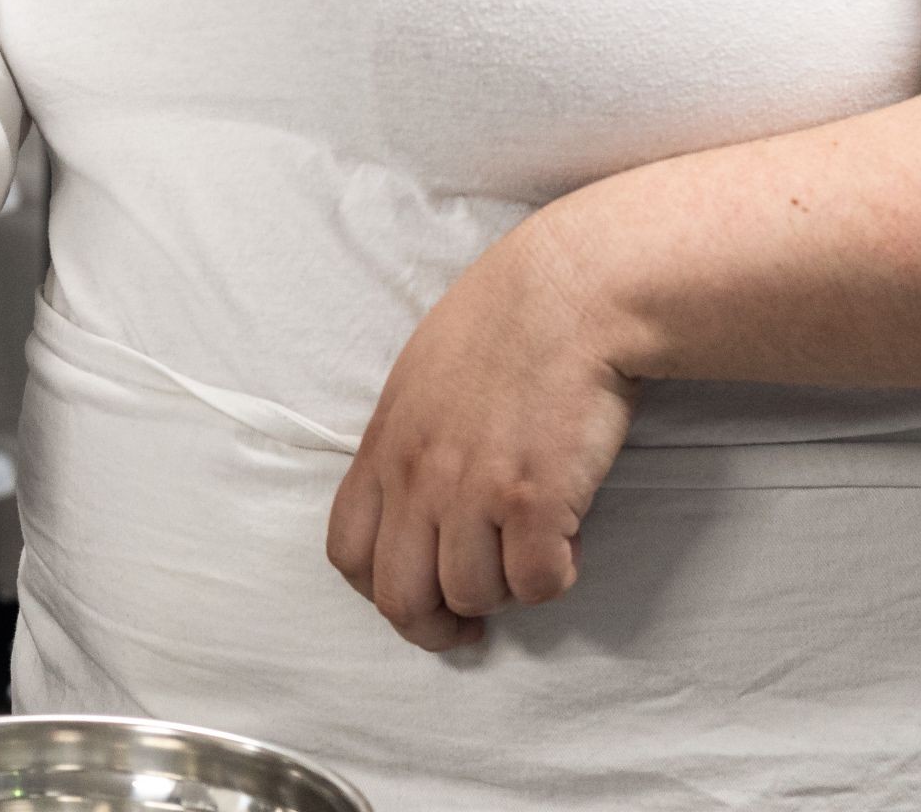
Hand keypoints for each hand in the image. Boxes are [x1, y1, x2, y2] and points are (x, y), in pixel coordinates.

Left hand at [326, 210, 640, 651]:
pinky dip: (555, 578)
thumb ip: (409, 443)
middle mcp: (419, 475)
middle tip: (469, 630)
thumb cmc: (505, 321)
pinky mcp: (536, 500)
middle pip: (399, 596)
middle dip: (435, 628)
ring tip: (529, 553)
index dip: (379, 590)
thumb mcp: (422, 377)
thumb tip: (416, 501)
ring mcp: (474, 490)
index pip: (348, 552)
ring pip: (474, 596)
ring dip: (505, 592)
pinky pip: (537, 584)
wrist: (572, 290)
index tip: (417, 598)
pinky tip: (567, 542)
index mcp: (385, 444)